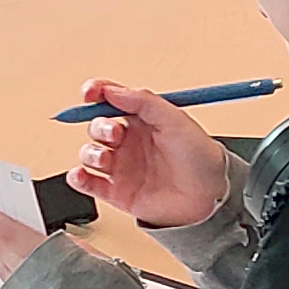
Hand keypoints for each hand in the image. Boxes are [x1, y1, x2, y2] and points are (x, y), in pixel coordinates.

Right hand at [62, 80, 232, 229]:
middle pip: (97, 126)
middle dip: (99, 127)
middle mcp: (129, 142)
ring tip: (105, 159)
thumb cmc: (201, 158)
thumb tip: (112, 90)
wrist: (211, 197)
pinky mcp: (117, 192)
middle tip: (115, 134)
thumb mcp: (175, 119)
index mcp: (142, 120)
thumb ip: (143, 101)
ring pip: (89, 153)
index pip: (111, 100)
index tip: (90, 93)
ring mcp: (122, 167)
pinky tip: (82, 174)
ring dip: (90, 152)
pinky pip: (88, 183)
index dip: (97, 93)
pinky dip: (78, 177)